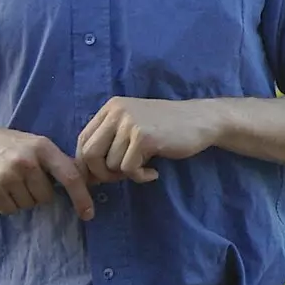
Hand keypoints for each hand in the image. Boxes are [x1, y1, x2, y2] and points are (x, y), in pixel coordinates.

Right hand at [0, 124, 94, 219]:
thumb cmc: (10, 146)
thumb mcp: (35, 145)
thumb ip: (57, 162)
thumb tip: (87, 182)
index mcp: (43, 147)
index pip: (69, 176)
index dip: (81, 197)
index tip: (88, 214)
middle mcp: (26, 161)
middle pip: (46, 196)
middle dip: (39, 194)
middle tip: (25, 180)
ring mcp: (7, 175)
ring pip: (28, 205)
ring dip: (22, 199)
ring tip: (10, 182)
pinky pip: (9, 209)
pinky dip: (6, 204)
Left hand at [76, 97, 219, 184]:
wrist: (202, 120)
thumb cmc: (168, 128)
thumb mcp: (133, 126)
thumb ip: (110, 141)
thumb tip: (85, 173)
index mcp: (111, 107)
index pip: (83, 140)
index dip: (87, 163)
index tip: (102, 175)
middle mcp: (117, 112)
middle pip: (89, 154)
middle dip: (101, 174)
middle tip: (120, 177)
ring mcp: (130, 123)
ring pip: (110, 165)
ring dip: (126, 175)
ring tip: (144, 169)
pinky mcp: (144, 138)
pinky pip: (129, 169)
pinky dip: (140, 177)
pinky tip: (153, 172)